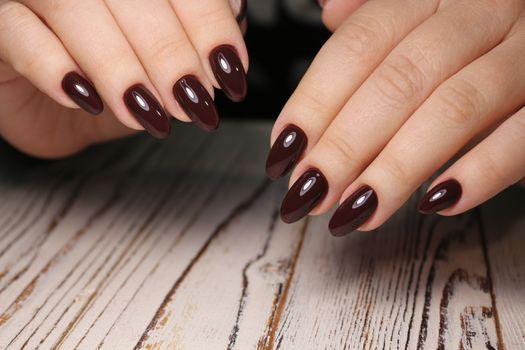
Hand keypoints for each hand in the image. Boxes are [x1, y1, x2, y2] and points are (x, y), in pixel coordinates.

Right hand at [0, 0, 247, 157]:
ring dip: (118, 64)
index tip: (230, 69)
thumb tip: (235, 15)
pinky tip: (87, 100)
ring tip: (149, 112)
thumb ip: (193, 35)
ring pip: (70, 5)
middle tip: (194, 100)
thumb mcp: (158, 65)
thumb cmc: (106, 79)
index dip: (206, 21)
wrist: (46, 109)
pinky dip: (53, 67)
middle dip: (168, 51)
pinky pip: (16, 34)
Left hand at [267, 0, 524, 235]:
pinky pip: (523, 136)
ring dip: (395, 169)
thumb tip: (327, 13)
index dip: (316, 100)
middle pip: (398, 81)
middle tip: (309, 193)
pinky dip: (480, 172)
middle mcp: (482, 12)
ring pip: (454, 109)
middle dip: (345, 145)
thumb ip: (376, 14)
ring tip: (353, 212)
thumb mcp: (429, 12)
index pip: (361, 44)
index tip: (284, 152)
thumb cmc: (478, 37)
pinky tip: (434, 203)